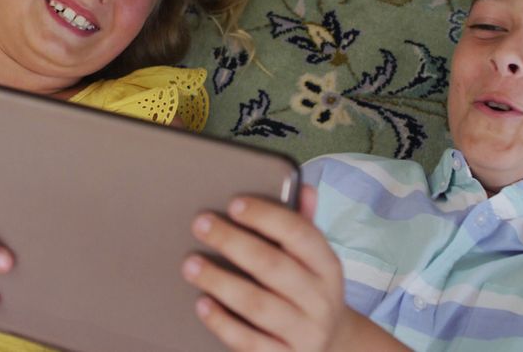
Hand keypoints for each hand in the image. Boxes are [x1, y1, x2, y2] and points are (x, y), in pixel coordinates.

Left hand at [181, 186, 353, 350]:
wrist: (332, 346)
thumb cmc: (309, 290)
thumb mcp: (315, 260)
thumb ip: (303, 224)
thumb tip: (304, 187)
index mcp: (328, 266)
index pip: (301, 234)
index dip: (267, 216)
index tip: (234, 203)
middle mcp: (320, 300)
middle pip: (274, 266)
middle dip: (233, 242)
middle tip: (201, 225)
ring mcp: (304, 333)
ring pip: (258, 305)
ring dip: (221, 282)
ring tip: (190, 264)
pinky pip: (250, 343)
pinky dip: (223, 323)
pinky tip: (202, 303)